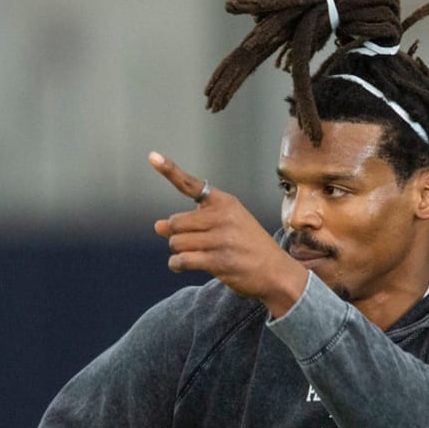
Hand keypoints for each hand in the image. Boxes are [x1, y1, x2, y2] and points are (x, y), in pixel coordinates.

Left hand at [149, 151, 307, 316]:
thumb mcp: (225, 226)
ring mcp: (222, 239)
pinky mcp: (219, 261)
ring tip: (192, 256)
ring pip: (176, 243)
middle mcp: (224, 217)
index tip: (152, 156)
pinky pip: (182, 260)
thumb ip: (191, 223)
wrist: (276, 271)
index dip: (170, 170)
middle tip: (191, 243)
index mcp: (226, 202)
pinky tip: (181, 266)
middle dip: (177, 235)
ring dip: (177, 252)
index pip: (192, 185)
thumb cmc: (248, 246)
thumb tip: (158, 226)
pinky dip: (177, 264)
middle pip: (176, 223)